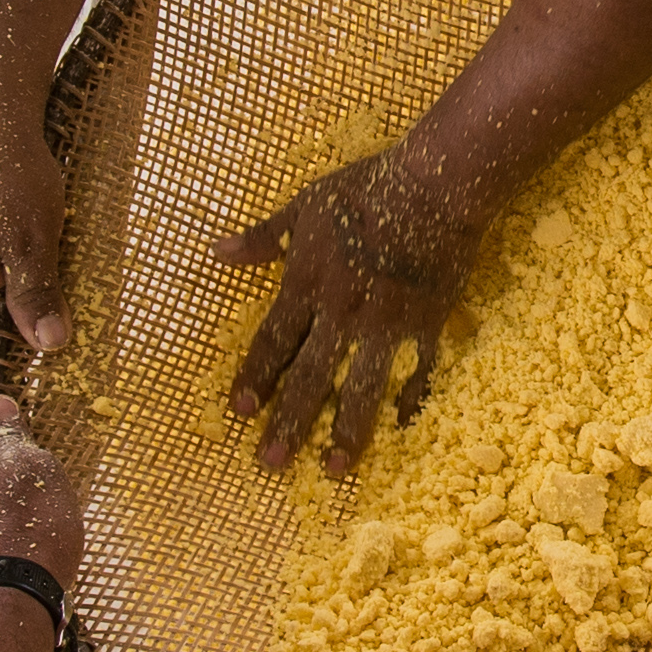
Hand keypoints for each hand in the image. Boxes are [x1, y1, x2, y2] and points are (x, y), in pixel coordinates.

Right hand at [0, 81, 71, 359]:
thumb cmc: (11, 178)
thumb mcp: (35, 246)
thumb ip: (36, 298)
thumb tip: (47, 346)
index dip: (14, 339)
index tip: (51, 326)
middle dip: (19, 298)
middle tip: (59, 275)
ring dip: (17, 264)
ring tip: (48, 237)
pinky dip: (7, 237)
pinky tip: (31, 213)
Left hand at [219, 151, 478, 477]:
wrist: (436, 185)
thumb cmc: (366, 189)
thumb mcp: (305, 206)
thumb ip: (263, 238)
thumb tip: (216, 251)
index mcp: (309, 283)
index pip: (274, 341)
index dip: (255, 377)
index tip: (239, 412)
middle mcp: (342, 311)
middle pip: (310, 375)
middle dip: (288, 420)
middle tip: (271, 461)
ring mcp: (386, 322)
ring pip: (361, 384)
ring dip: (345, 428)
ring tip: (333, 467)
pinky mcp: (426, 322)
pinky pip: (418, 368)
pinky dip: (411, 398)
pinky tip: (401, 427)